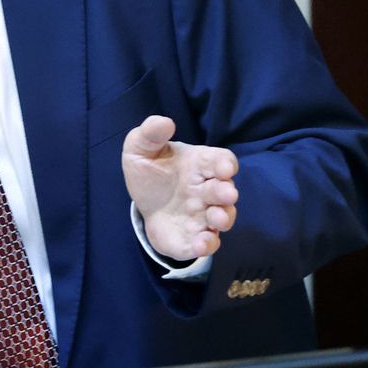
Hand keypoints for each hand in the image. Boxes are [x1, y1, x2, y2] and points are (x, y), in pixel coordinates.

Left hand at [122, 115, 238, 261]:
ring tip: (217, 219)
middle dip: (227, 193)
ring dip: (223, 219)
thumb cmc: (150, 170)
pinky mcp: (192, 238)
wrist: (142, 200)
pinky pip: (205, 243)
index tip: (224, 168)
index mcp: (199, 165)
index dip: (225, 164)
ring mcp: (202, 215)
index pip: (221, 161)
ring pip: (222, 218)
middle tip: (227, 194)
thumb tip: (165, 122)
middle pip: (225, 191)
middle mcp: (206, 190)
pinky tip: (201, 244)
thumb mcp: (140, 148)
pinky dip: (207, 245)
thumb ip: (150, 133)